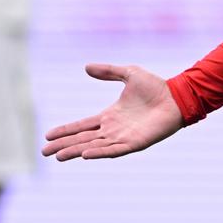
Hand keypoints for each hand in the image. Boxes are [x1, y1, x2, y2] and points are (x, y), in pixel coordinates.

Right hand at [42, 63, 184, 160]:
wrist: (177, 96)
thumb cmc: (156, 87)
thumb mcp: (129, 74)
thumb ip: (108, 72)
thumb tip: (86, 66)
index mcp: (110, 115)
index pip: (82, 125)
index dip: (65, 130)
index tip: (48, 135)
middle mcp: (113, 129)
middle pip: (83, 138)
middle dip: (64, 145)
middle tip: (44, 151)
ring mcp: (123, 137)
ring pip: (93, 146)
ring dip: (76, 151)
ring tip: (58, 155)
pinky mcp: (135, 142)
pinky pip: (113, 149)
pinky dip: (99, 152)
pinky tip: (85, 154)